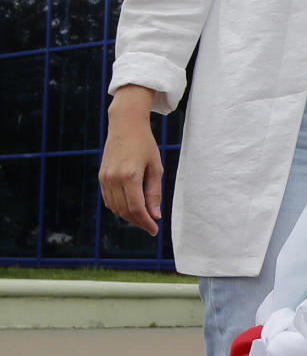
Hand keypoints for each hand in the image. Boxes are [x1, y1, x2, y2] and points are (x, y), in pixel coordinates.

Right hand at [99, 86, 162, 234]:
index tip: (155, 230)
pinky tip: (130, 208)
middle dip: (139, 222)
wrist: (125, 125)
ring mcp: (105, 177)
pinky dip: (119, 207)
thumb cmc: (145, 144)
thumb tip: (155, 215)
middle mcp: (114, 178)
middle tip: (151, 226)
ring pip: (115, 207)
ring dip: (128, 216)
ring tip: (142, 218)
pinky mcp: (101, 176)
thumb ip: (154, 193)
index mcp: (129, 176)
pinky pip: (108, 199)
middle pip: (125, 210)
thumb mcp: (155, 168)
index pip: (136, 208)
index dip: (146, 222)